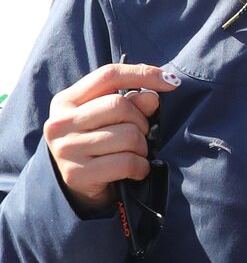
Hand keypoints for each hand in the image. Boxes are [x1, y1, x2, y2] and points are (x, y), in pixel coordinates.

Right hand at [43, 64, 179, 214]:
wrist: (81, 187)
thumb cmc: (101, 145)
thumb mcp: (112, 119)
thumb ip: (132, 103)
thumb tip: (152, 96)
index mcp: (66, 101)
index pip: (108, 75)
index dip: (142, 74)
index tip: (171, 81)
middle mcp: (59, 123)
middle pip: (120, 106)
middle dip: (142, 121)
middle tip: (140, 135)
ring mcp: (66, 149)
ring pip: (128, 136)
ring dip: (142, 147)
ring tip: (134, 153)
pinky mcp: (76, 174)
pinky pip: (127, 162)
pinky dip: (141, 167)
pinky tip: (135, 170)